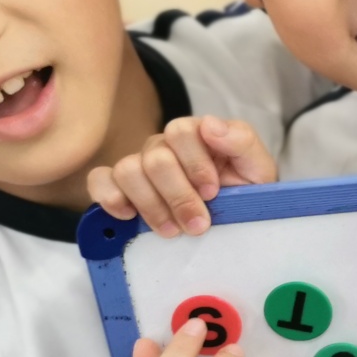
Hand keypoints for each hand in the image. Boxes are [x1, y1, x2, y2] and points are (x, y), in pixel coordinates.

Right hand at [87, 117, 277, 237]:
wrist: (236, 218)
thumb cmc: (245, 190)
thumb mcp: (257, 168)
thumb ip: (242, 142)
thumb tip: (210, 125)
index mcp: (196, 135)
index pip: (181, 132)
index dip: (195, 164)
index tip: (213, 192)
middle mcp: (164, 146)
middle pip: (155, 158)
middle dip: (178, 196)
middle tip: (198, 225)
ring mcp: (140, 165)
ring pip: (127, 171)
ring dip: (150, 205)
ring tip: (173, 231)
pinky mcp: (120, 185)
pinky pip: (99, 180)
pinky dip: (109, 197)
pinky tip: (128, 215)